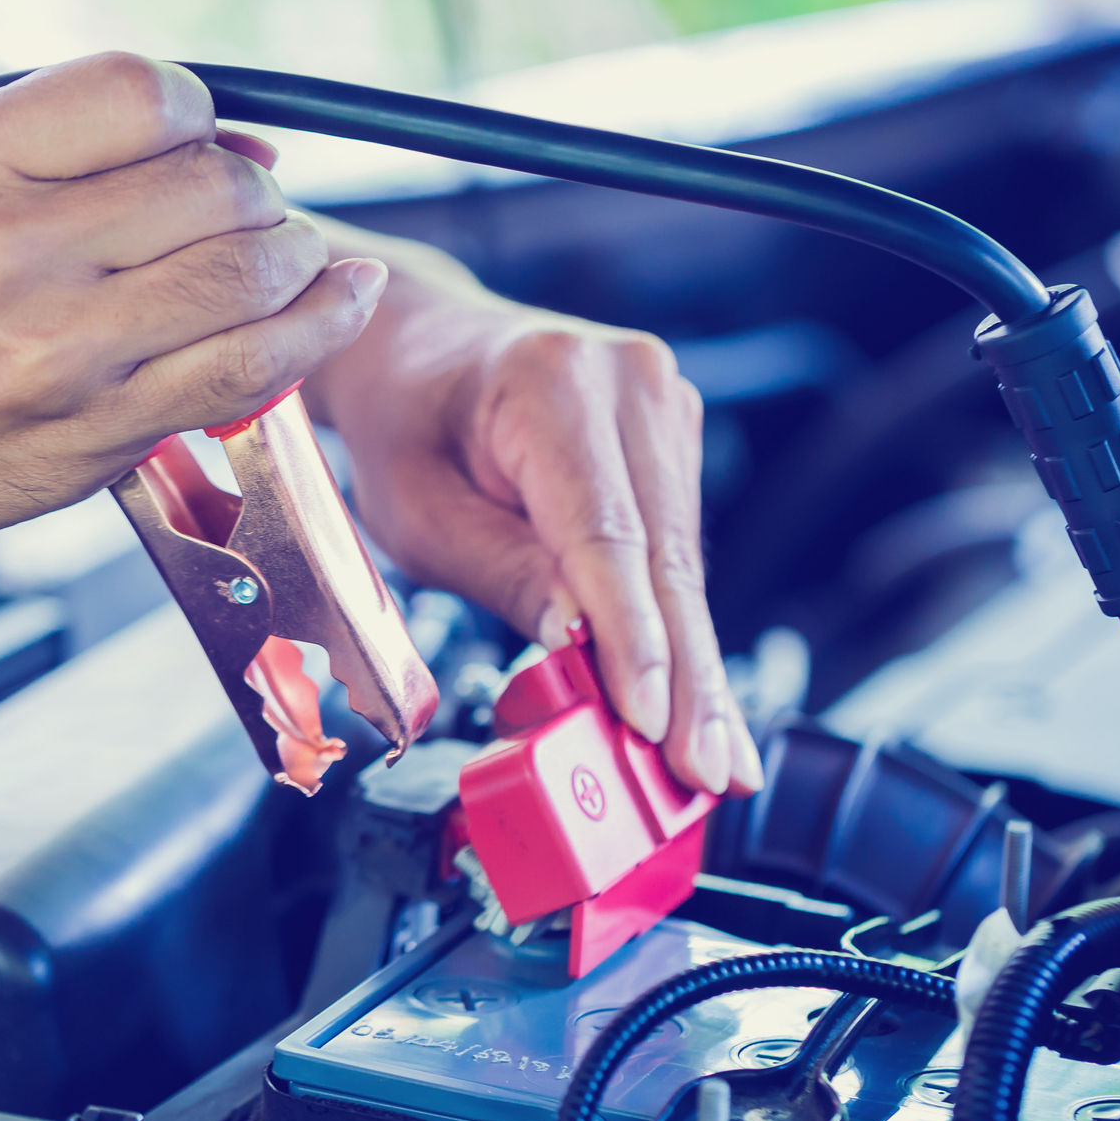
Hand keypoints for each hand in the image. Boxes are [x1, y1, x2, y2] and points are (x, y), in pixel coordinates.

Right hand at [0, 52, 386, 564]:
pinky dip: (325, 323)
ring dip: (296, 254)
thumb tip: (249, 143)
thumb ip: (76, 137)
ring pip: (250, 275)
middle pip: (214, 186)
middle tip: (243, 212)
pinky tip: (347, 295)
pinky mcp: (106, 427)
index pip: (146, 94)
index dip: (197, 113)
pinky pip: (256, 367)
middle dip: (254, 192)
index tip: (193, 143)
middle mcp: (11, 251)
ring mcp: (64, 350)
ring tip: (291, 254)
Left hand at [311, 287, 762, 796]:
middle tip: (705, 773)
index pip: (609, 534)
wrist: (422, 348)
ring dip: (696, 668)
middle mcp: (632, 382)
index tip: (653, 719)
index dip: (635, 638)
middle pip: (668, 560)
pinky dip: (682, 632)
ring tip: (712, 761)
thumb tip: (578, 641)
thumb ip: (501, 572)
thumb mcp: (419, 509)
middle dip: (687, 679)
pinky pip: (680, 555)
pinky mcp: (674, 445)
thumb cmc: (407, 424)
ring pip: (686, 567)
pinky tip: (701, 706)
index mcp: (555, 382)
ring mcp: (666, 409)